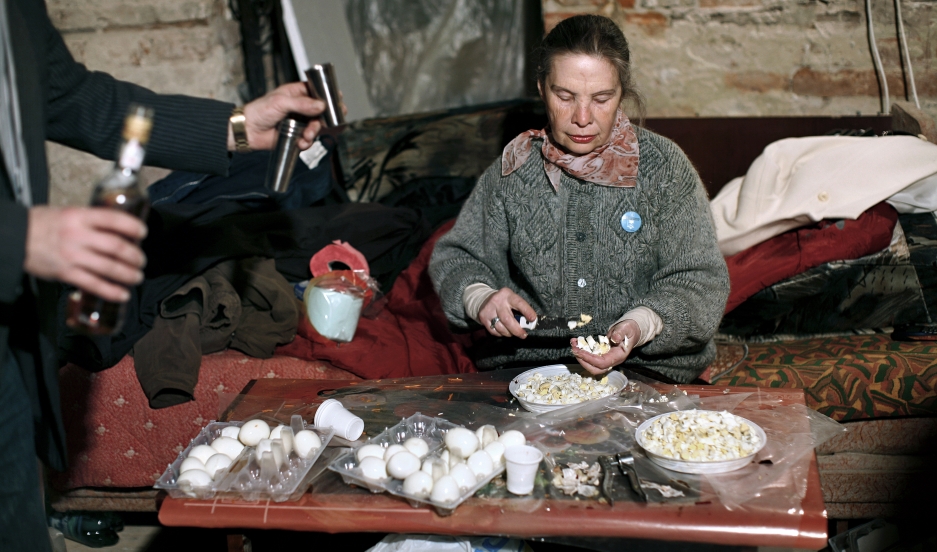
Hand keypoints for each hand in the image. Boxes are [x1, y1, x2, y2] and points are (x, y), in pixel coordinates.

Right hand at [24, 206, 146, 301]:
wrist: (15, 238)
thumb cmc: (41, 224)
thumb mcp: (67, 213)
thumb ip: (90, 220)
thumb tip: (117, 229)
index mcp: (79, 217)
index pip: (113, 219)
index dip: (132, 226)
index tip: (143, 232)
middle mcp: (78, 235)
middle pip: (116, 246)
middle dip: (134, 256)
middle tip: (141, 260)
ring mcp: (72, 255)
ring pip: (108, 267)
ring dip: (128, 274)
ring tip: (137, 277)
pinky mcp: (66, 273)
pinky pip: (93, 284)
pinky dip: (111, 291)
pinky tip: (122, 294)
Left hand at [229, 82, 330, 151]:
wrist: (248, 131)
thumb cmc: (259, 111)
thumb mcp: (281, 102)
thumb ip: (302, 104)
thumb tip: (321, 105)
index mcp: (296, 93)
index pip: (317, 92)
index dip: (328, 96)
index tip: (337, 101)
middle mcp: (300, 107)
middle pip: (321, 111)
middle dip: (325, 118)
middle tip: (329, 122)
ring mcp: (299, 122)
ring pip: (316, 127)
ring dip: (314, 132)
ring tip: (307, 135)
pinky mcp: (296, 135)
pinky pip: (309, 140)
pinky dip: (307, 142)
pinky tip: (301, 142)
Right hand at [477, 288, 536, 338]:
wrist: (484, 299)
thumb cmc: (504, 301)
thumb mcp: (512, 300)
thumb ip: (520, 310)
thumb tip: (529, 323)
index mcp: (508, 295)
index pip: (519, 303)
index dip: (527, 311)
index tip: (533, 319)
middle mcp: (497, 302)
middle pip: (508, 320)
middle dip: (517, 330)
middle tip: (523, 335)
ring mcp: (489, 310)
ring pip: (501, 327)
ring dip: (509, 333)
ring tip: (513, 333)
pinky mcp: (483, 317)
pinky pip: (494, 331)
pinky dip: (501, 333)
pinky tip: (504, 330)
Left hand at [571, 319, 640, 375]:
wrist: (631, 331)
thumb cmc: (629, 329)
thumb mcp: (626, 328)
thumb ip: (620, 332)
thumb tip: (614, 338)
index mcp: (619, 356)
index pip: (602, 363)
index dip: (590, 359)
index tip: (580, 351)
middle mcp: (612, 361)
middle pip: (595, 369)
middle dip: (582, 361)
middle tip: (574, 349)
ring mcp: (606, 359)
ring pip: (591, 365)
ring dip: (580, 356)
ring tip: (573, 344)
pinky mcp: (601, 355)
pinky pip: (590, 358)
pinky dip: (582, 352)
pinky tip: (576, 343)